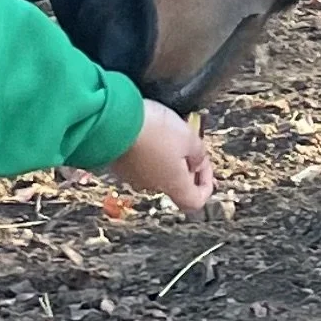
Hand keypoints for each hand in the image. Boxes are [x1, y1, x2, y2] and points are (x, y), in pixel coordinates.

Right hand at [109, 100, 215, 214]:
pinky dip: (149, 149)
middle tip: (189, 142)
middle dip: (186, 164)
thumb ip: (199, 153)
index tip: (206, 165)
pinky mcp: (120, 163)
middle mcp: (153, 185)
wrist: (113, 120)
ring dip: (167, 155)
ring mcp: (134, 176)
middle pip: (177, 184)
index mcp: (174, 185)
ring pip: (158, 170)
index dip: (206, 184)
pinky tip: (150, 130)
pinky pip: (140, 161)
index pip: (196, 201)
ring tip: (169, 131)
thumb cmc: (152, 130)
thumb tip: (198, 162)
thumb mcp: (188, 137)